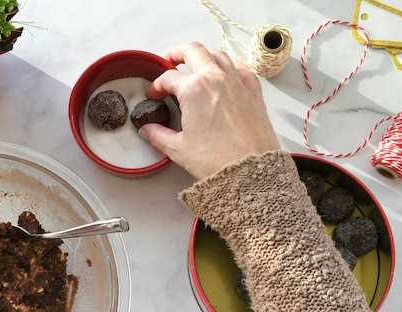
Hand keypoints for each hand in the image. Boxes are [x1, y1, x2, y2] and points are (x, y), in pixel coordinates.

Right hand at [139, 42, 280, 178]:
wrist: (250, 170)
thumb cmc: (216, 160)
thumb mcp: (178, 149)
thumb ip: (158, 135)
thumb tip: (148, 130)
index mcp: (193, 89)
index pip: (168, 78)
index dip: (157, 85)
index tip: (155, 94)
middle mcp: (216, 78)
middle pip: (193, 51)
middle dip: (177, 53)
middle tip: (169, 60)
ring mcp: (237, 81)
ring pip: (217, 54)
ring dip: (203, 56)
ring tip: (196, 65)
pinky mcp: (253, 90)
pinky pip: (240, 66)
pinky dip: (229, 65)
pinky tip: (225, 72)